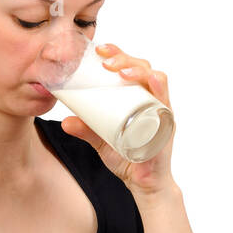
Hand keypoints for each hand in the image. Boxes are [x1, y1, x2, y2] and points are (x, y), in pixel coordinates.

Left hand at [60, 43, 174, 199]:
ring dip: (137, 70)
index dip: (116, 53)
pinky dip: (159, 87)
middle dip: (123, 58)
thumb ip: (85, 129)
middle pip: (142, 67)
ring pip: (155, 78)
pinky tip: (150, 80)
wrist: (143, 183)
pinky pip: (166, 100)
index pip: (129, 66)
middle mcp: (150, 99)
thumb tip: (65, 121)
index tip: (99, 49)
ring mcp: (160, 110)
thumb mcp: (100, 141)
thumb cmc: (127, 157)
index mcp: (136, 97)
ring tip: (119, 72)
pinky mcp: (167, 123)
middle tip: (105, 61)